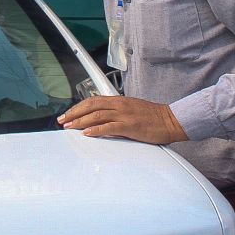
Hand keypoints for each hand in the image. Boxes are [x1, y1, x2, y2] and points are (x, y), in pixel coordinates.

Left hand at [58, 96, 186, 143]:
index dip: (78, 107)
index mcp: (119, 100)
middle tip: (62, 121)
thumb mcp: (131, 109)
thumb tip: (101, 119)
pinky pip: (109, 127)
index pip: (93, 100)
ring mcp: (124, 115)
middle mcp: (119, 105)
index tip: (68, 114)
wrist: (172, 120)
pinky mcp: (130, 126)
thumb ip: (116, 112)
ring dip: (80, 122)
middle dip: (74, 113)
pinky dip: (96, 130)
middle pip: (90, 106)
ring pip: (96, 115)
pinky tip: (87, 133)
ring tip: (69, 127)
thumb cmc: (154, 117)